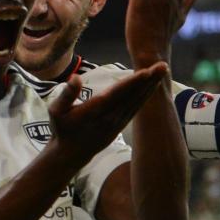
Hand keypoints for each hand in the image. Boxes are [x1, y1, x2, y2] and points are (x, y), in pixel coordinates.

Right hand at [47, 64, 169, 158]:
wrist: (70, 154)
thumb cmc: (62, 128)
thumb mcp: (56, 111)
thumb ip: (67, 94)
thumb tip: (76, 77)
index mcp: (94, 112)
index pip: (116, 95)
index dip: (132, 83)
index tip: (146, 72)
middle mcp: (109, 117)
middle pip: (132, 96)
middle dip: (148, 80)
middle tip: (162, 65)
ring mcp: (117, 122)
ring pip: (137, 101)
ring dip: (151, 86)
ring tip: (162, 70)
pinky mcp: (121, 124)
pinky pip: (136, 107)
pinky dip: (146, 95)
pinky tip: (154, 85)